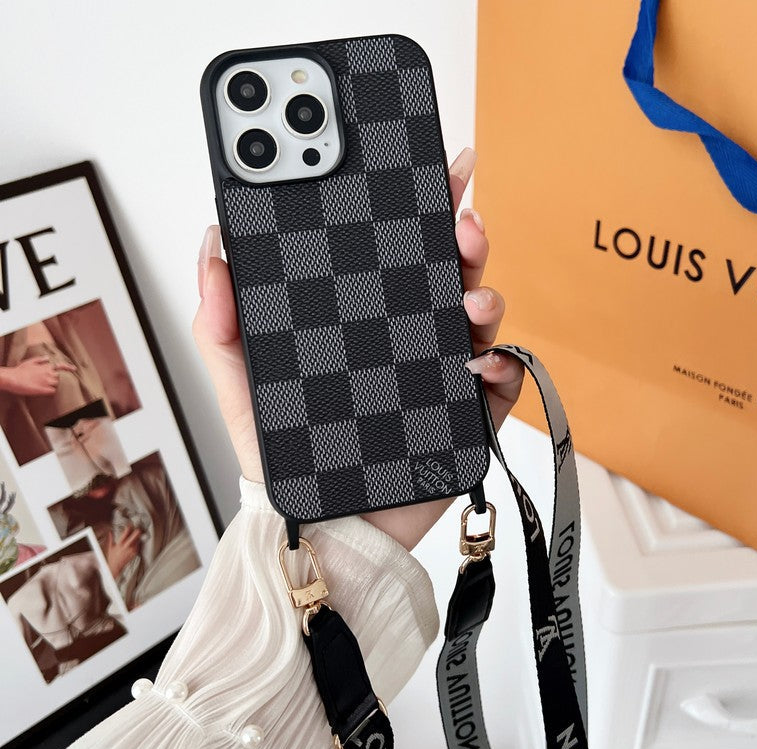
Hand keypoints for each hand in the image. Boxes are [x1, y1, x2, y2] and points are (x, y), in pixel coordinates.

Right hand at [0, 357, 75, 396]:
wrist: (13, 379)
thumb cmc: (19, 370)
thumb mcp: (30, 362)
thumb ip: (40, 360)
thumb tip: (48, 358)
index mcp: (46, 366)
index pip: (61, 366)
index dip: (68, 367)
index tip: (74, 369)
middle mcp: (49, 374)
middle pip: (58, 377)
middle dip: (54, 378)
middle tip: (44, 379)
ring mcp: (47, 382)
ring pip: (56, 384)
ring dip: (52, 385)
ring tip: (41, 384)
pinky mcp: (44, 390)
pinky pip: (53, 391)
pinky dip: (50, 391)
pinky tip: (43, 390)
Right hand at [102, 526, 140, 578]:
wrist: (116, 566)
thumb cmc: (112, 557)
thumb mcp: (111, 547)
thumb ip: (111, 538)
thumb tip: (110, 532)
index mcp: (120, 543)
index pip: (126, 532)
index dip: (129, 527)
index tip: (130, 525)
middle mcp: (127, 546)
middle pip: (135, 535)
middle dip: (137, 531)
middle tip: (137, 528)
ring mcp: (132, 550)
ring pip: (138, 540)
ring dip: (137, 537)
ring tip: (135, 536)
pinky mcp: (135, 553)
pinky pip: (138, 545)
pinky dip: (137, 543)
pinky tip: (134, 543)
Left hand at [193, 147, 523, 549]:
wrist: (318, 533)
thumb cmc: (281, 460)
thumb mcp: (240, 383)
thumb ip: (222, 319)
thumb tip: (214, 241)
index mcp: (364, 321)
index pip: (396, 252)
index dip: (419, 207)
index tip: (433, 169)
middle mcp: (408, 340)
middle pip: (448, 274)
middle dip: (464, 238)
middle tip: (462, 222)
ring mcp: (442, 378)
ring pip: (479, 319)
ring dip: (486, 295)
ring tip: (469, 298)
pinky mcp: (467, 420)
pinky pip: (501, 385)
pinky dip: (503, 369)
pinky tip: (482, 364)